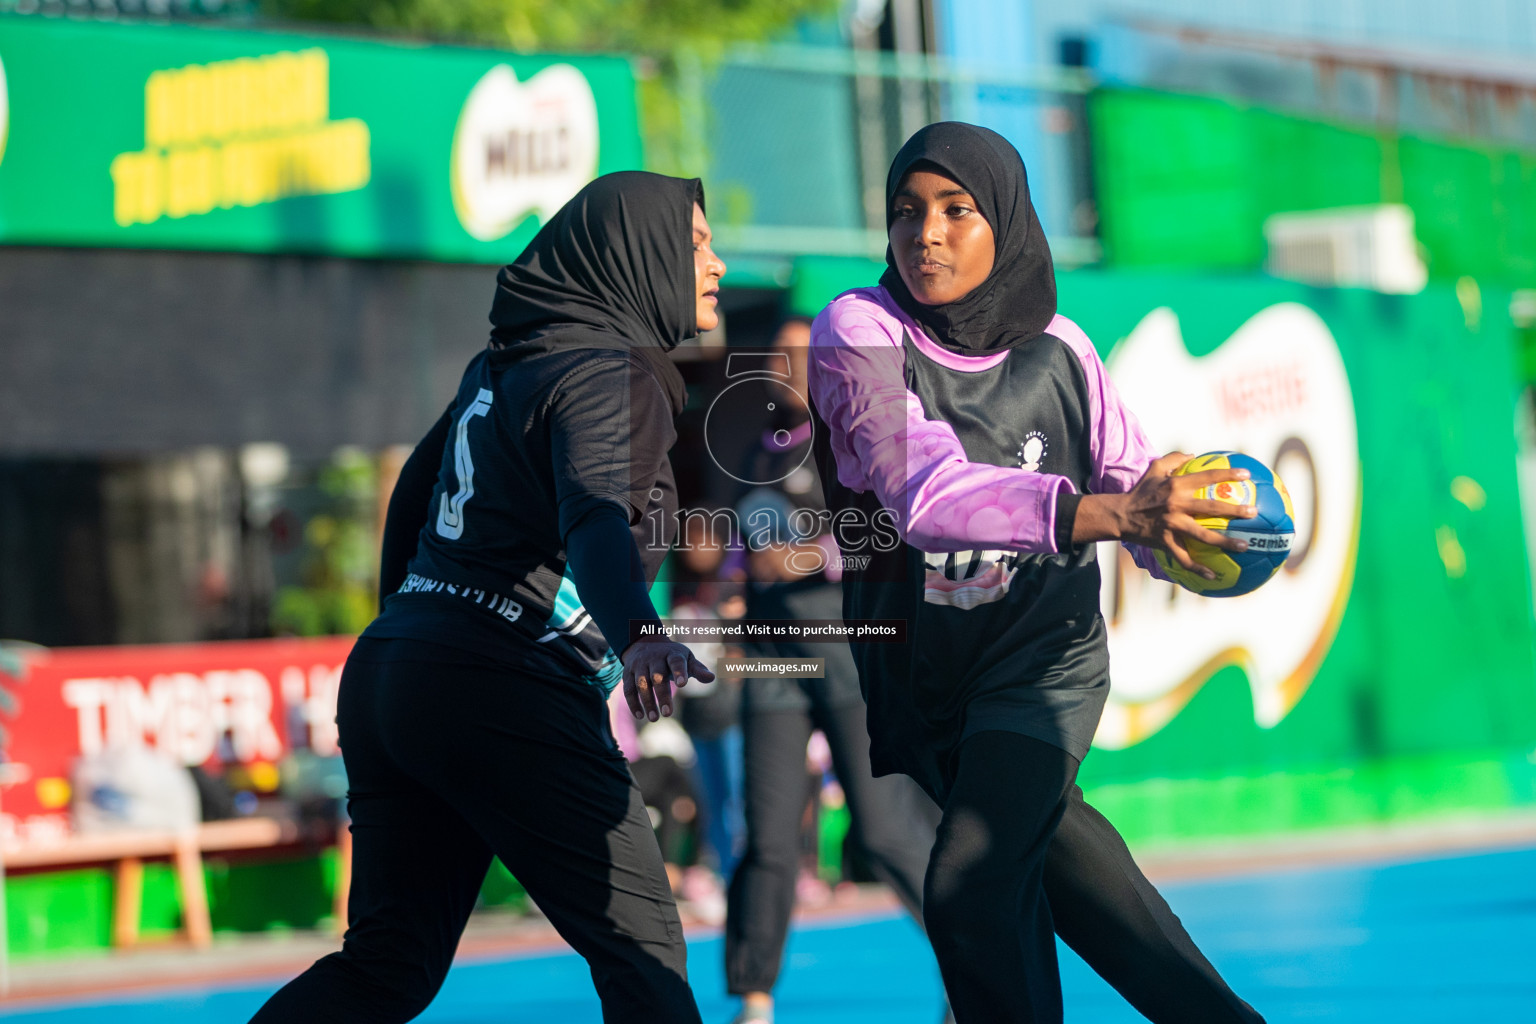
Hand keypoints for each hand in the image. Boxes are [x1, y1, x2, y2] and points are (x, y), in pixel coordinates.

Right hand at [620, 638, 715, 721]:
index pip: (675, 661)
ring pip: (641, 684)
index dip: (678, 671)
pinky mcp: (627, 674)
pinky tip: (640, 716)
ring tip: (654, 719)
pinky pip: (628, 689)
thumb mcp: (686, 659)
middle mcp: (653, 658)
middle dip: (662, 695)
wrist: (645, 642)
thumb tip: (712, 678)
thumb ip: (698, 669)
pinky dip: (633, 703)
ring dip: (647, 702)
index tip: (682, 684)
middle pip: (657, 677)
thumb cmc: (672, 656)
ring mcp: (639, 666)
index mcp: (671, 654)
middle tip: (668, 714)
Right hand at [1075, 452, 1256, 579]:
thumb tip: (1193, 455)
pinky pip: (1184, 557)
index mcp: (1176, 485)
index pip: (1207, 477)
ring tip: (1244, 546)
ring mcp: (1171, 524)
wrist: (1120, 515)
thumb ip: (1173, 459)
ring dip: (1225, 542)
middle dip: (1234, 510)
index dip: (1227, 474)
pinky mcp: (1165, 541)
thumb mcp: (1153, 469)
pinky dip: (1197, 568)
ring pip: (1203, 536)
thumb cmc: (1140, 491)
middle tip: (1254, 513)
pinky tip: (1212, 576)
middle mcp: (1176, 504)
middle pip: (1211, 507)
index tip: (1246, 475)